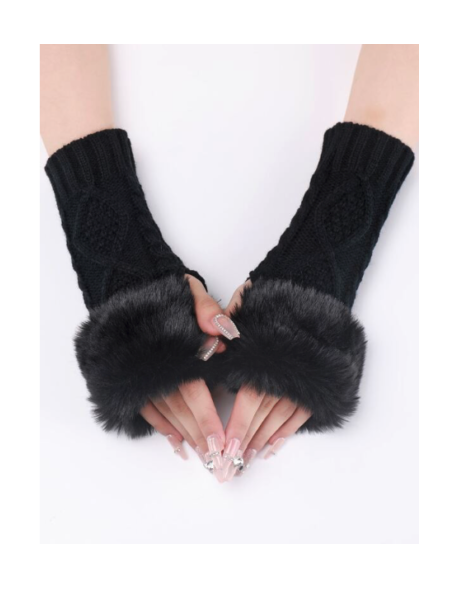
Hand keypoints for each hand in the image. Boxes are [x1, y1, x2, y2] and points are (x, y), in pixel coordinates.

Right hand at [140, 275, 238, 467]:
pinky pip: (147, 409)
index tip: (220, 442)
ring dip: (184, 436)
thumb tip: (223, 332)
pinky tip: (175, 443)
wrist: (126, 292)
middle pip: (182, 409)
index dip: (206, 418)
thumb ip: (207, 309)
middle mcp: (159, 367)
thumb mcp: (190, 292)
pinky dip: (162, 427)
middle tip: (217, 460)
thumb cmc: (166, 294)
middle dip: (200, 436)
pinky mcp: (134, 381)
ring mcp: (144, 376)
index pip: (194, 391)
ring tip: (201, 457)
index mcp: (177, 350)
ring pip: (166, 413)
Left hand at [220, 281, 311, 480]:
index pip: (250, 399)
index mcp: (263, 356)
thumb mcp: (239, 304)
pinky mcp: (313, 382)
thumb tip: (209, 341)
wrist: (310, 290)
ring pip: (280, 417)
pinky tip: (272, 447)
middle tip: (230, 466)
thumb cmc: (267, 299)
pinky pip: (300, 413)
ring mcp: (300, 378)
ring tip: (246, 461)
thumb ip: (219, 320)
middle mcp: (283, 371)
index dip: (237, 426)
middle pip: (263, 414)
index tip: (225, 448)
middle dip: (245, 442)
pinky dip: (285, 432)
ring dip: (262, 441)